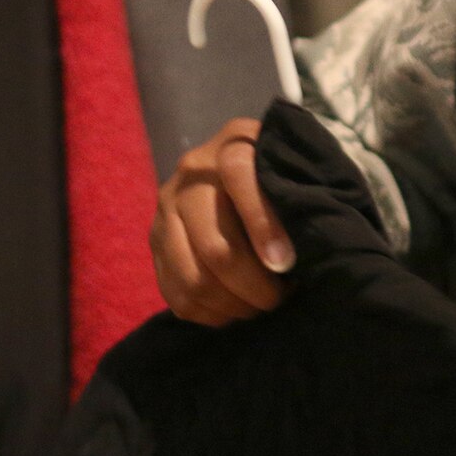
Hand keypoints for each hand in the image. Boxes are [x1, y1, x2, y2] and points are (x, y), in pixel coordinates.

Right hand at [151, 118, 296, 325]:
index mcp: (234, 143)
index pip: (239, 174)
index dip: (263, 223)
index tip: (286, 263)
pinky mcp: (155, 241)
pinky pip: (174, 292)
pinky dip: (207, 312)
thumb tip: (290, 258)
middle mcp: (193, 173)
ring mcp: (167, 208)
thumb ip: (300, 198)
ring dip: (230, 304)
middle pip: (214, 245)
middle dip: (252, 285)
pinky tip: (233, 310)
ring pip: (192, 276)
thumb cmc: (285, 177)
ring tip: (258, 307)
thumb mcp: (298, 172)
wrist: (247, 172)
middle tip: (278, 298)